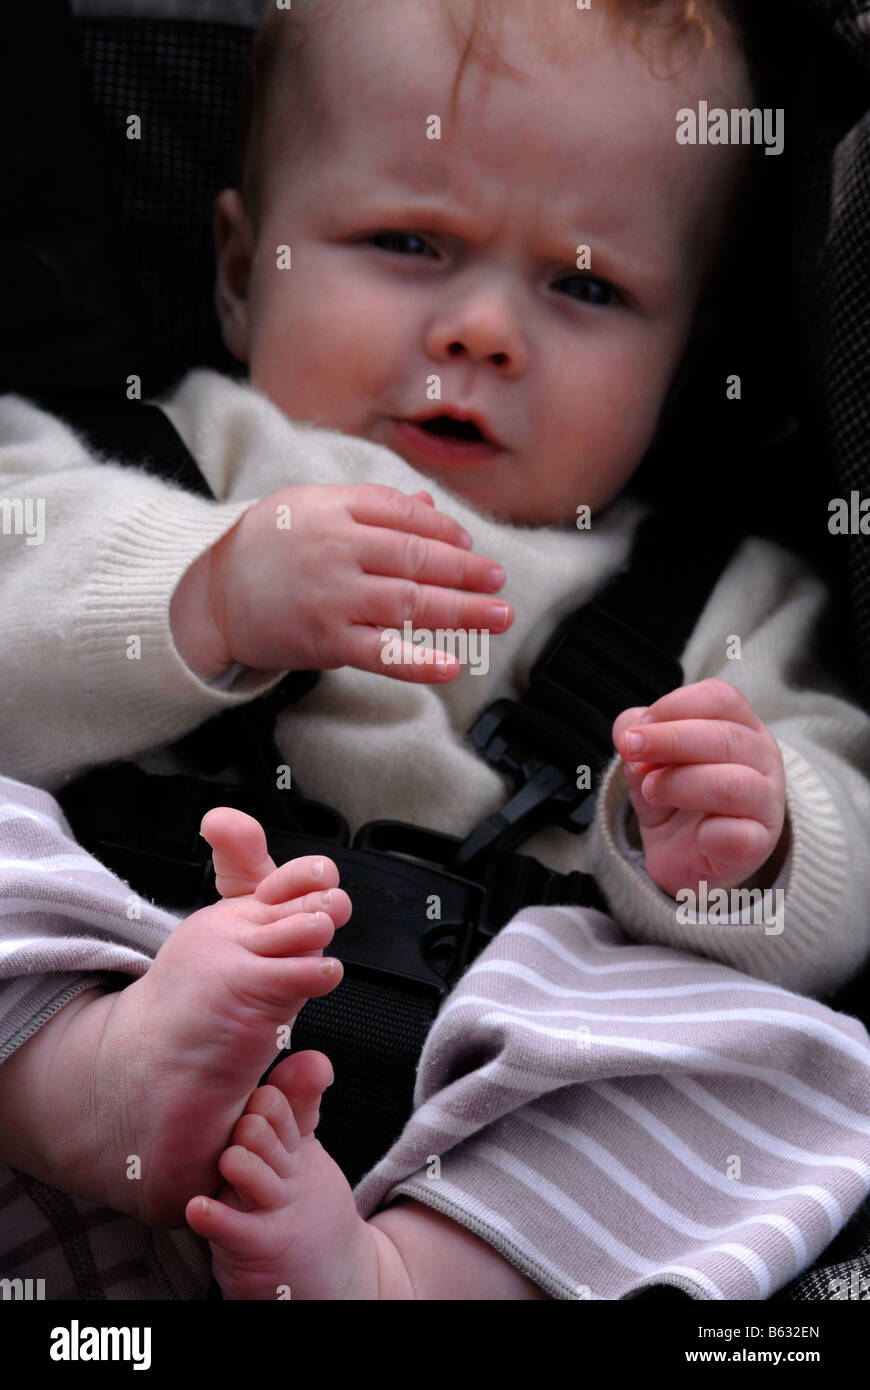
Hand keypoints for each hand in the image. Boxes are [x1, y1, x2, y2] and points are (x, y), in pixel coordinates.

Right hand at [172, 484, 511, 681]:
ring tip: (498, 615)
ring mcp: (332, 598)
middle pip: (415, 558)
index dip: (442, 530)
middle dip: (466, 571)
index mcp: (332, 511)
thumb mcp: (310, 508)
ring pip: (409, 604)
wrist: (209, 595)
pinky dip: (417, 663)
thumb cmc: (265, 547)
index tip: (469, 545)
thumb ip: (370, 507)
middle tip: (499, 580)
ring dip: (462, 612)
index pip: (402, 515)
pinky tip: (450, 665)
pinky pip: (381, 654)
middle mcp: (336, 551)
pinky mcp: (325, 642)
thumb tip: (428, 505)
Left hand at [612, 678, 786, 898]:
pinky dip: (710, 834)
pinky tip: (694, 835)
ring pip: (733, 783)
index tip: (638, 728)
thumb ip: (637, 737)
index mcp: (740, 726)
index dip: (675, 706)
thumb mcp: (648, 759)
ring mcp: (766, 802)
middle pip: (726, 737)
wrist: (685, 856)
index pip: (721, 698)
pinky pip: (741, 836)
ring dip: (681, 784)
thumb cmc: (674, 794)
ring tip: (650, 791)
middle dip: (670, 739)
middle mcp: (762, 758)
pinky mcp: (759, 844)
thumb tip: (630, 734)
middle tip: (631, 750)